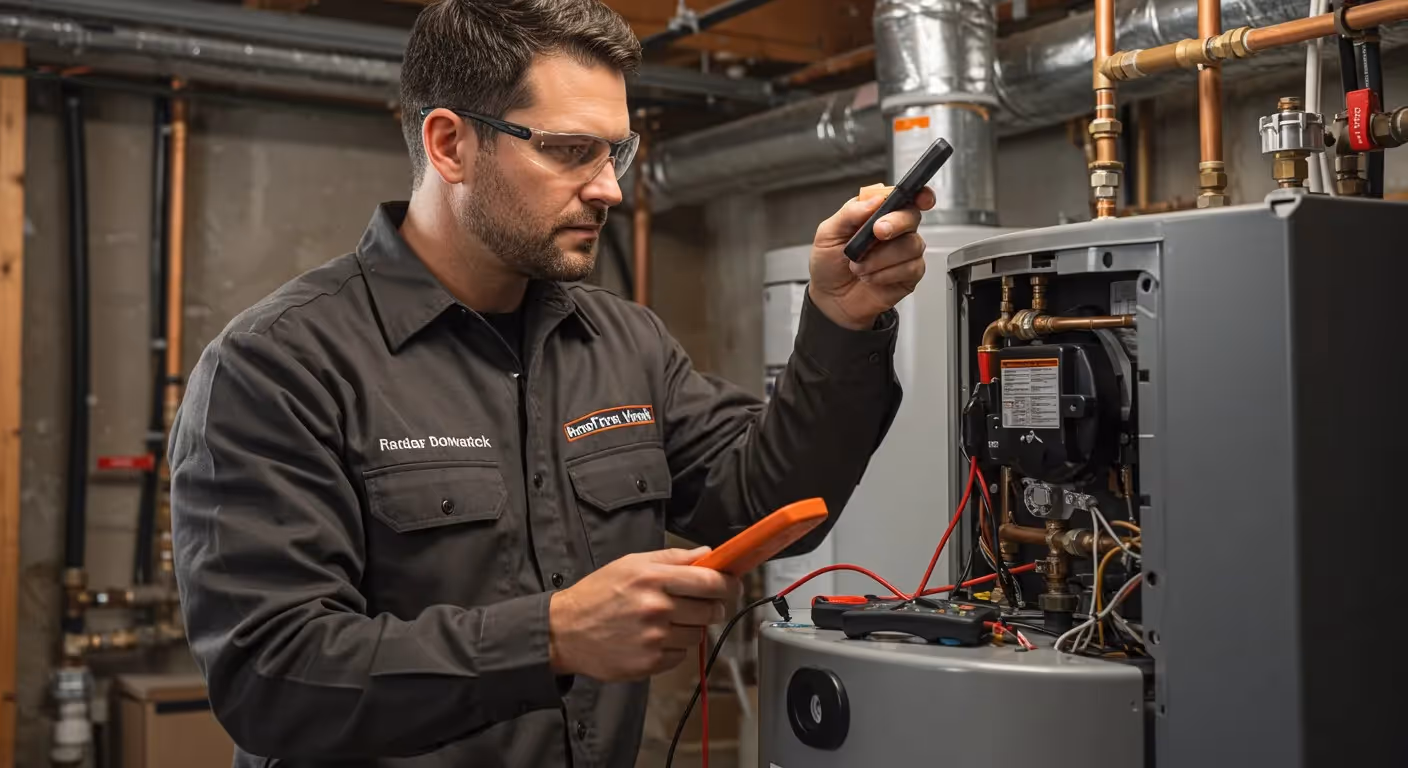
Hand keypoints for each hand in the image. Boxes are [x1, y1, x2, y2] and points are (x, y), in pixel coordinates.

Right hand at [547, 547, 741, 681]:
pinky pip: (681, 655)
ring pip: (698, 634)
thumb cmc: (597, 594)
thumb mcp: (630, 563)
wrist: (564, 632)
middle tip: (699, 602)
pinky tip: (654, 637)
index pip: (709, 582)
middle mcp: (656, 609)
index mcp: (652, 579)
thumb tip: (706, 555)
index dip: (728, 583)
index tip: (732, 584)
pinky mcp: (650, 663)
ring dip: (691, 627)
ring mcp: (654, 639)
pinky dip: (674, 647)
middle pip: (711, 610)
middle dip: (711, 606)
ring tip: (667, 620)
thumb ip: (672, 557)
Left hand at [807, 185, 935, 329]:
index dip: (919, 194)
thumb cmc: (829, 264)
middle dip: (895, 223)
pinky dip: (885, 274)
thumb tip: (874, 200)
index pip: (905, 196)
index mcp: (877, 213)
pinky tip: (871, 278)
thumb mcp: (828, 233)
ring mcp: (904, 252)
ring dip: (880, 257)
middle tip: (878, 233)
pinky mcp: (909, 274)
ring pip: (911, 244)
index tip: (920, 198)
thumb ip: (850, 213)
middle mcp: (895, 229)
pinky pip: (910, 268)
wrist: (830, 300)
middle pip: (912, 216)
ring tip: (859, 266)